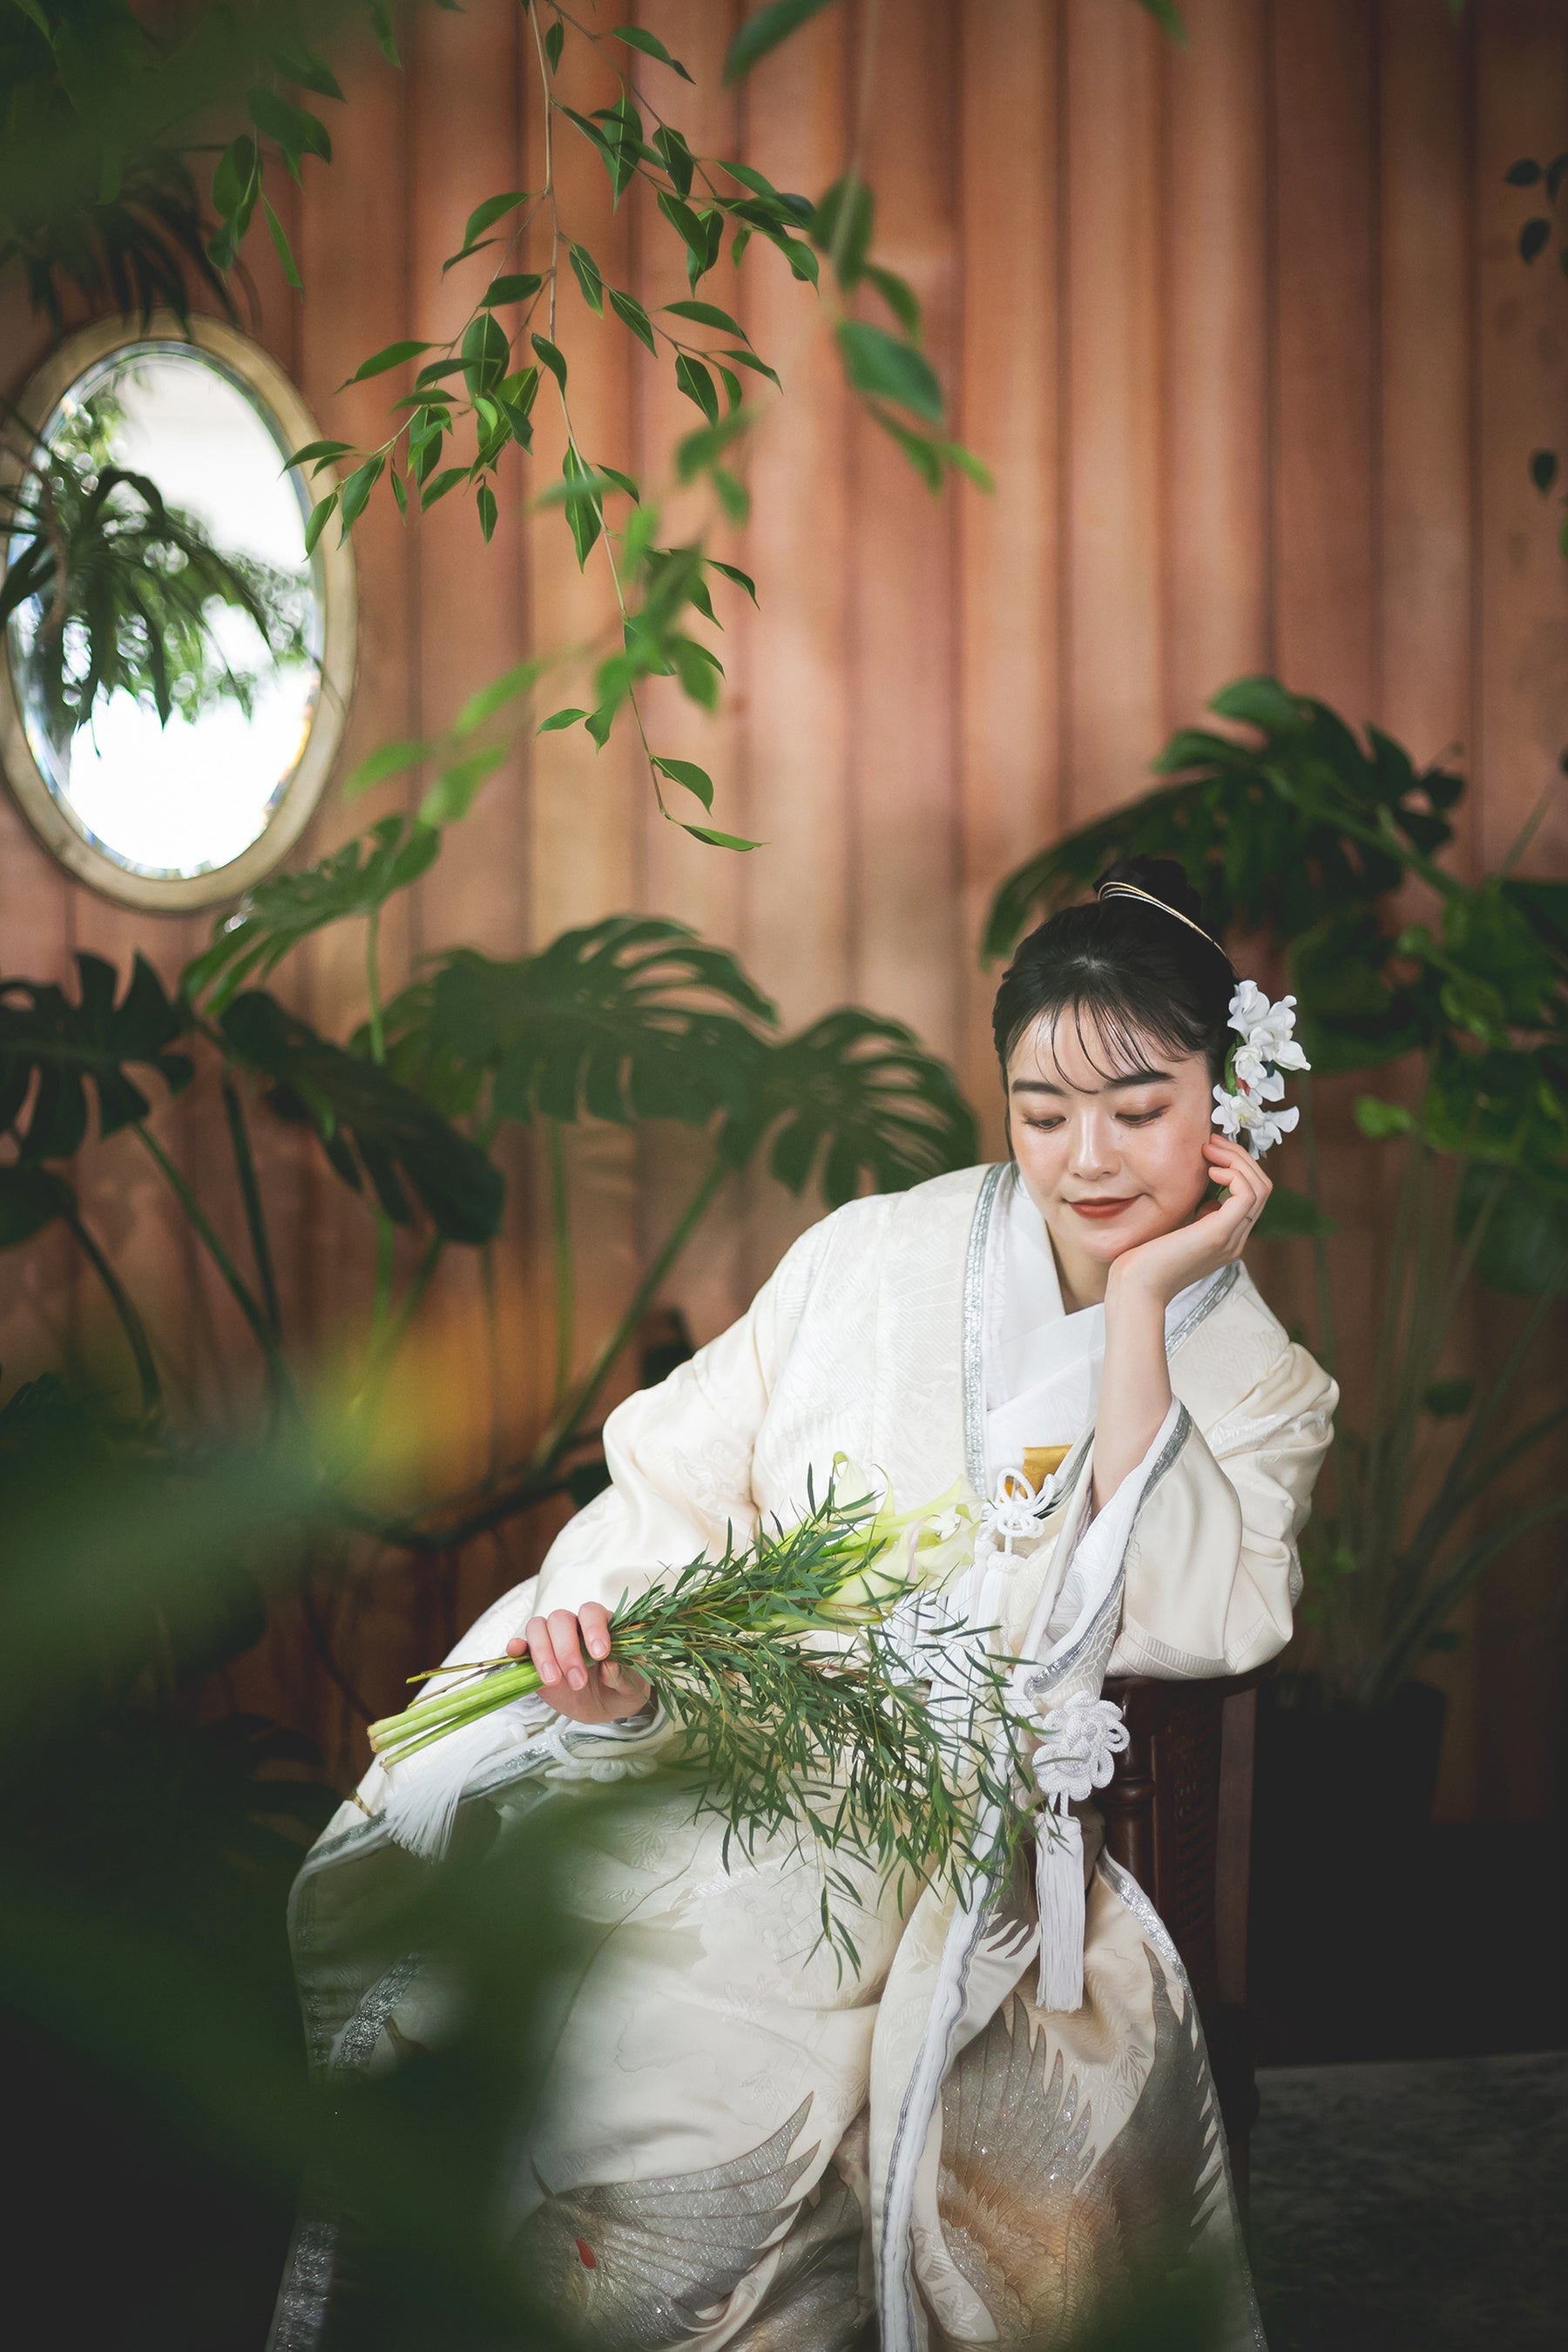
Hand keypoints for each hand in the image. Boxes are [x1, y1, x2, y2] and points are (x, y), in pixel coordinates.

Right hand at [505, 1603, 650, 1725]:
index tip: (600, 1654)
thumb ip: (625, 1676)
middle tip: (579, 1682)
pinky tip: (516, 1654)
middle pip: (561, 1619)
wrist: (603, 1707)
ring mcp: (551, 1641)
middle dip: (567, 1650)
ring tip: (554, 1681)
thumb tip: (611, 1665)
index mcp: (602, 1626)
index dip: (594, 1629)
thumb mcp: (632, 1689)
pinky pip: (520, 1644)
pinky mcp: (533, 1659)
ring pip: (538, 1627)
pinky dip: (516, 1647)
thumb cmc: (620, 1690)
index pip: (592, 1612)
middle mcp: (574, 1627)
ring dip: (543, 1653)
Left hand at [1106, 1135, 1270, 1310]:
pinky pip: (1247, 1195)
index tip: (1209, 1149)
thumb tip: (1206, 1186)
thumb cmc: (1144, 1258)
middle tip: (1211, 1141)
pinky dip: (1234, 1174)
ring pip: (1260, 1187)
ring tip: (1209, 1150)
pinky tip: (1211, 1170)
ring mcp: (1231, 1238)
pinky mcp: (1219, 1234)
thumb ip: (1194, 1210)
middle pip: (1261, 1186)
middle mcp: (1236, 1239)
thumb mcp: (1176, 1226)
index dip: (1236, 1165)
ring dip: (1237, 1160)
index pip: (1252, 1194)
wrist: (1135, 1287)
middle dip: (1240, 1157)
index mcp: (1227, 1237)